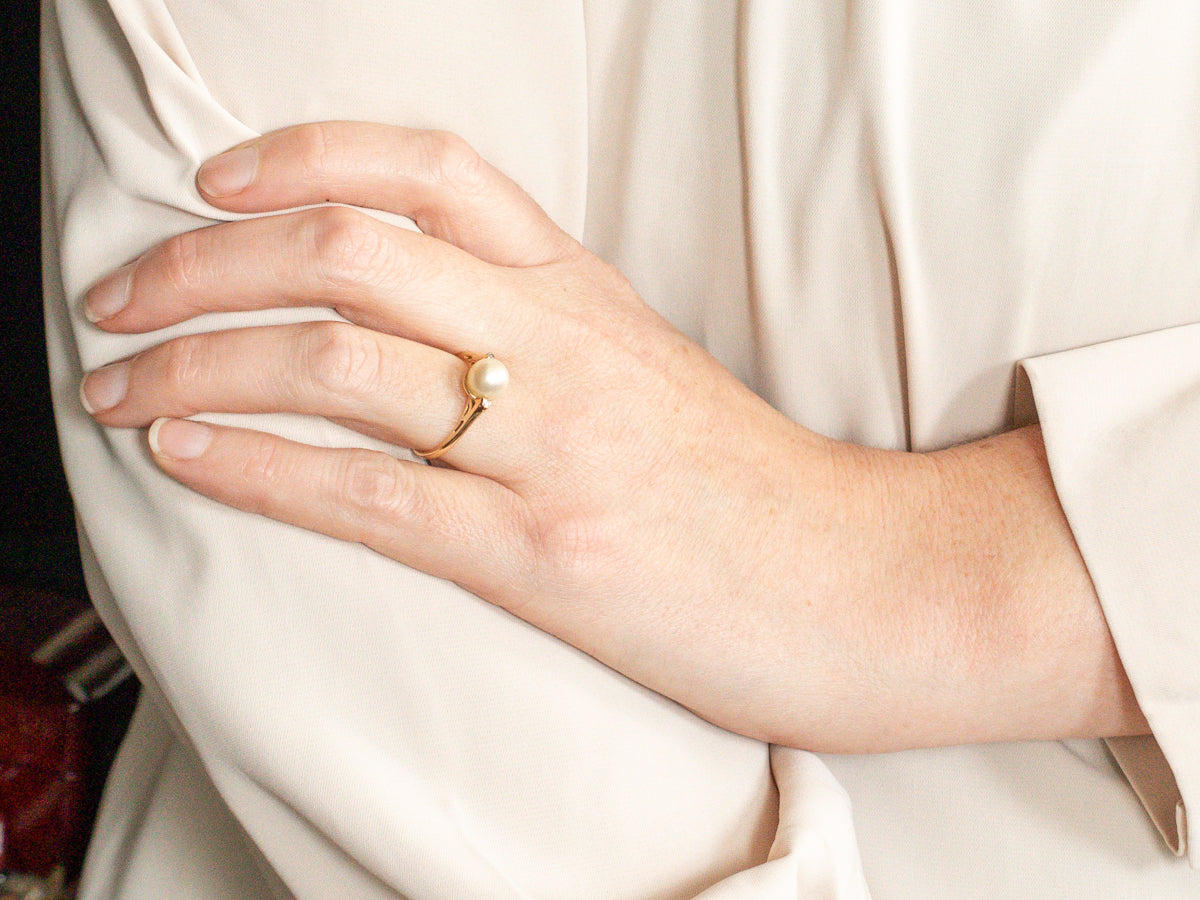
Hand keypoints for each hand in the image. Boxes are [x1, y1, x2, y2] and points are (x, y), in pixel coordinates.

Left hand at [81, 122, 1146, 750]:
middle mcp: (561, 345)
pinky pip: (367, 494)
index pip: (431, 170)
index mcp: (585, 290)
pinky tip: (183, 455)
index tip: (220, 182)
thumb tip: (428, 324)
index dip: (306, 155)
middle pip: (350, 247)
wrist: (857, 581)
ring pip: (338, 360)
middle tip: (125, 293)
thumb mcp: (647, 368)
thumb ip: (546, 330)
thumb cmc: (747, 485)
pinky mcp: (541, 555)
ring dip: (198, 363)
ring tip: (118, 385)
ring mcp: (550, 446)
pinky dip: (254, 466)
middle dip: (205, 260)